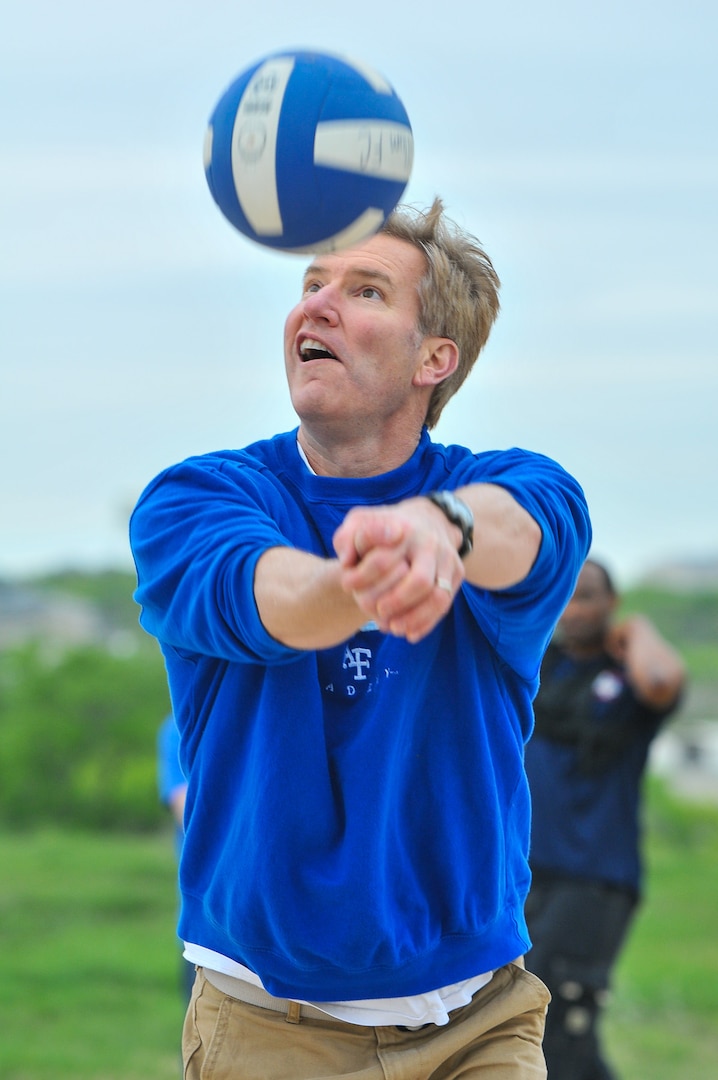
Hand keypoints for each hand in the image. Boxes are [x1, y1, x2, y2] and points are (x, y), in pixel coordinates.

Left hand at [333, 498, 463, 642]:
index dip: (363, 578)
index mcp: (400, 529)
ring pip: (438, 596)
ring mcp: (446, 558)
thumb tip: (346, 562)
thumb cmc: (385, 527)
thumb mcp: (361, 521)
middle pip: (420, 582)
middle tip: (377, 611)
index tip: (347, 585)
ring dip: (415, 618)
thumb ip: (346, 538)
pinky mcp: (457, 572)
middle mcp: (427, 543)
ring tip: (394, 629)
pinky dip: (428, 622)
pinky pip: (445, 603)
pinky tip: (410, 633)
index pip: (383, 561)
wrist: (427, 519)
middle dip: (397, 603)